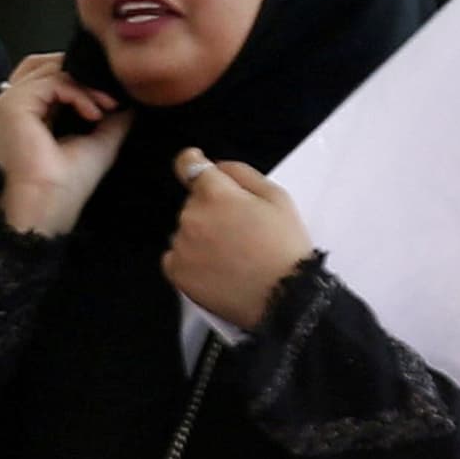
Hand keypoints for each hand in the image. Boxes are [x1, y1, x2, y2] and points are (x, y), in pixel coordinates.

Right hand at [0, 52, 131, 237]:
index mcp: (18, 116)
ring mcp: (4, 105)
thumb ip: (110, 113)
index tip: (108, 100)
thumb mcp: (99, 138)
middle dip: (80, 75)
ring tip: (105, 107)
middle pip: (43, 64)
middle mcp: (5, 108)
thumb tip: (131, 93)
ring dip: (86, 85)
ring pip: (51, 70)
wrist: (49, 206)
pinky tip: (94, 114)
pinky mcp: (12, 106)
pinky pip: (52, 82)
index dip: (76, 78)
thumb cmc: (66, 184)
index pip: (43, 76)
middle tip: (109, 98)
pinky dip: (79, 93)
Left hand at [162, 151, 315, 329]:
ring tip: (231, 253)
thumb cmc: (284, 246)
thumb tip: (216, 166)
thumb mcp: (277, 197)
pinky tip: (215, 266)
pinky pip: (175, 256)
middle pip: (193, 203)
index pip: (188, 165)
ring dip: (200, 235)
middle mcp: (191, 217)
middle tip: (240, 229)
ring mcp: (180, 245)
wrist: (282, 296)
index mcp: (216, 194)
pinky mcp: (176, 271)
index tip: (194, 163)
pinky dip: (190, 258)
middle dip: (211, 208)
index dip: (192, 162)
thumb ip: (242, 174)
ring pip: (185, 230)